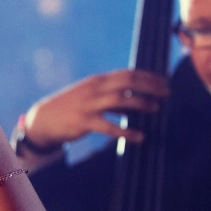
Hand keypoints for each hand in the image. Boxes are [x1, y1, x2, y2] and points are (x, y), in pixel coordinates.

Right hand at [24, 69, 168, 151]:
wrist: (43, 120)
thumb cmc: (72, 107)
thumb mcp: (91, 96)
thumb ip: (112, 96)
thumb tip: (137, 101)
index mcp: (97, 81)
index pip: (128, 73)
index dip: (149, 76)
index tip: (165, 81)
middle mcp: (94, 89)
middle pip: (127, 82)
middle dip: (150, 86)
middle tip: (167, 93)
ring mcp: (88, 105)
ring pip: (120, 100)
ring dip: (141, 103)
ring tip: (156, 109)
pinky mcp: (84, 122)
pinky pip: (109, 127)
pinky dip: (126, 131)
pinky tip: (139, 137)